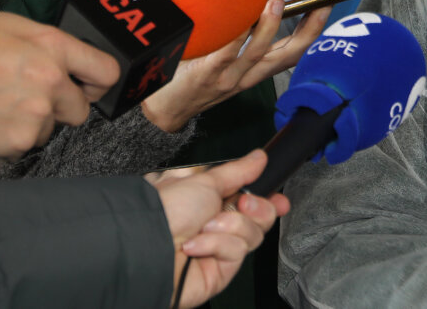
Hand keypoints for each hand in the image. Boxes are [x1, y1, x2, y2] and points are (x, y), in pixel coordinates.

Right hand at [0, 11, 120, 155]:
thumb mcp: (13, 26)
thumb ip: (50, 44)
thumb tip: (70, 61)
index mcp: (55, 48)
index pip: (107, 71)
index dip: (99, 82)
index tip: (90, 86)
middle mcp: (52, 82)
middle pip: (81, 109)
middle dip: (62, 107)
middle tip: (32, 98)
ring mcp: (37, 114)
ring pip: (50, 129)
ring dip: (33, 122)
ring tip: (1, 104)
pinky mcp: (17, 141)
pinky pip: (25, 144)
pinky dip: (11, 137)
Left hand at [141, 0, 328, 130]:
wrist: (163, 108)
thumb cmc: (193, 76)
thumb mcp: (225, 57)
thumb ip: (241, 30)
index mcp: (256, 71)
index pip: (293, 51)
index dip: (313, 31)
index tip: (325, 7)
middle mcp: (248, 76)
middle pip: (287, 55)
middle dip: (308, 30)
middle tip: (317, 5)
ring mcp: (229, 77)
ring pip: (257, 53)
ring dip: (269, 26)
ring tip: (276, 2)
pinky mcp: (207, 75)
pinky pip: (225, 54)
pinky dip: (236, 35)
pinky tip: (241, 18)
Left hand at [152, 149, 289, 308]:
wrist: (146, 245)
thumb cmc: (167, 209)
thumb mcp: (206, 180)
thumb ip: (238, 171)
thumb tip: (259, 157)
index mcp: (210, 200)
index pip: (249, 199)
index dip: (268, 199)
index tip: (280, 198)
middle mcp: (215, 223)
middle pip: (259, 217)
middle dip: (256, 208)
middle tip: (243, 204)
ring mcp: (217, 248)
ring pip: (252, 234)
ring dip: (231, 226)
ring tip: (207, 226)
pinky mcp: (218, 270)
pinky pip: (237, 252)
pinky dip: (218, 244)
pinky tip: (196, 246)